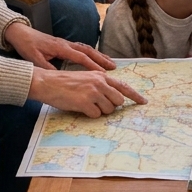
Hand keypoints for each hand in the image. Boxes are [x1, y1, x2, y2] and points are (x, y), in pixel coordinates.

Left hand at [4, 22, 114, 70]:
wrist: (20, 33)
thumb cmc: (27, 45)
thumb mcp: (34, 59)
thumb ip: (47, 68)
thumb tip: (59, 78)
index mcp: (61, 48)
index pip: (80, 57)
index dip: (92, 65)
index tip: (103, 73)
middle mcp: (66, 44)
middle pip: (88, 50)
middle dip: (102, 59)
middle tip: (114, 67)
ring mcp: (66, 43)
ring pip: (87, 48)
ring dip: (99, 55)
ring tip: (110, 62)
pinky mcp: (64, 44)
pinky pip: (82, 48)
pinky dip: (92, 53)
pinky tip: (96, 58)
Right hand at [28, 68, 146, 117]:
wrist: (47, 83)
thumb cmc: (65, 83)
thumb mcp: (86, 78)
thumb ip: (101, 85)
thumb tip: (114, 98)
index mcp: (101, 75)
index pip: (124, 86)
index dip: (135, 96)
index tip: (144, 102)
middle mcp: (100, 82)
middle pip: (118, 101)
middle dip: (110, 106)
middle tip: (96, 104)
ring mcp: (93, 92)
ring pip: (108, 110)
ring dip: (99, 111)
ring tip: (85, 104)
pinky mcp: (85, 102)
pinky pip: (95, 115)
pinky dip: (89, 114)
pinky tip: (79, 107)